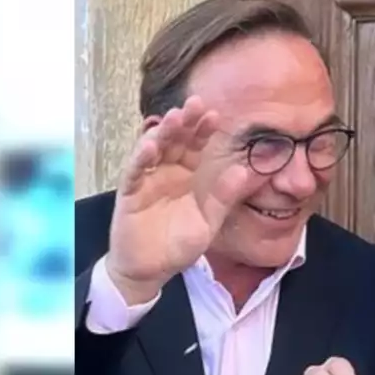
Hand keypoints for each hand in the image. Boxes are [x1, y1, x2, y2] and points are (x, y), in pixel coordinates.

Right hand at [107, 96, 249, 302]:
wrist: (150, 271)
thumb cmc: (178, 247)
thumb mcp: (208, 223)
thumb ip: (224, 198)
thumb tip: (246, 171)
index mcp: (187, 176)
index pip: (196, 147)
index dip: (204, 131)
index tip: (215, 115)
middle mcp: (167, 173)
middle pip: (175, 140)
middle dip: (184, 122)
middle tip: (194, 104)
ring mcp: (146, 180)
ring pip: (153, 149)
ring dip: (162, 133)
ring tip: (173, 118)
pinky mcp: (129, 193)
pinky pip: (134, 172)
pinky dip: (140, 158)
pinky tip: (150, 146)